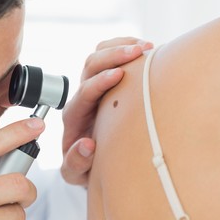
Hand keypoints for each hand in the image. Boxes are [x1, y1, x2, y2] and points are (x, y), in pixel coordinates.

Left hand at [61, 37, 152, 184]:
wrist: (90, 157)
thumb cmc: (84, 165)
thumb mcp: (75, 173)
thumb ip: (76, 163)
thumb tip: (87, 144)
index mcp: (74, 116)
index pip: (83, 93)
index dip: (99, 82)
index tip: (119, 74)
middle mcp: (81, 97)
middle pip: (90, 65)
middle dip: (113, 55)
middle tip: (139, 51)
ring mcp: (93, 86)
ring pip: (99, 55)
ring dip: (120, 46)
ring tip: (146, 47)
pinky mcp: (104, 81)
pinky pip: (109, 54)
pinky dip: (125, 46)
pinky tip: (144, 50)